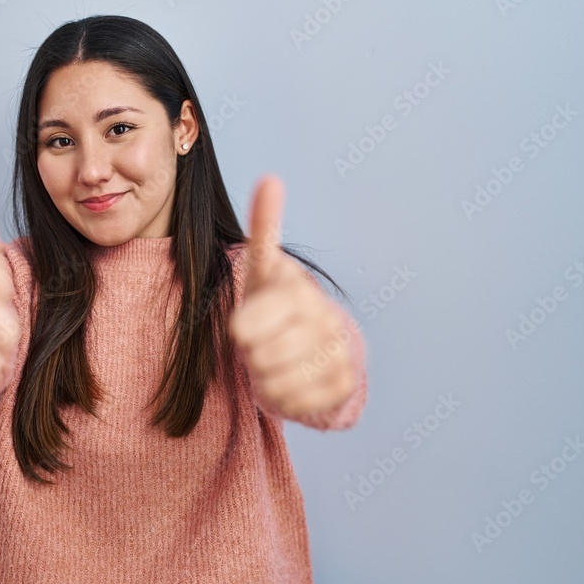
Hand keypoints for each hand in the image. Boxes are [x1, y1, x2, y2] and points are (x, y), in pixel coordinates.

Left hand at [230, 175, 355, 418]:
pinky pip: (294, 404)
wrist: (316, 345)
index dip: (243, 330)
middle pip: (260, 356)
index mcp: (297, 290)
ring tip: (274, 360)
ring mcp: (337, 352)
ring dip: (266, 376)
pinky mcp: (343, 384)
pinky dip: (283, 398)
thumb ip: (265, 227)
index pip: (251, 323)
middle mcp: (323, 319)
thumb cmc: (278, 305)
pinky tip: (290, 380)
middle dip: (252, 355)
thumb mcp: (264, 269)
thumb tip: (271, 178)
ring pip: (276, 381)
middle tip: (260, 344)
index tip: (240, 330)